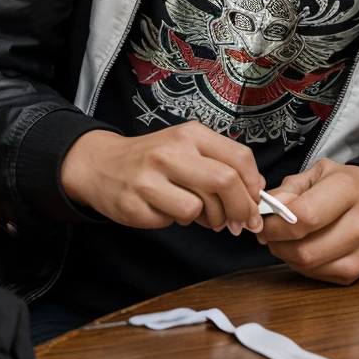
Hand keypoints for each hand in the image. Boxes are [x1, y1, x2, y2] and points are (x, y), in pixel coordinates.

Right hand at [60, 121, 264, 232]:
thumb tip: (256, 191)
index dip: (253, 186)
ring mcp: (151, 177)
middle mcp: (171, 151)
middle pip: (225, 181)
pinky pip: (172, 220)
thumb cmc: (154, 159)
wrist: (102, 164)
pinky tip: (167, 209)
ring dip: (206, 219)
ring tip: (197, 212)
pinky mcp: (135, 204)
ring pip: (199, 207)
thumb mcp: (188, 149)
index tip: (255, 203)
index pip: (239, 158)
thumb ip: (222, 164)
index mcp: (191, 134)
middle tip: (240, 223)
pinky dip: (177, 221)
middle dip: (240, 209)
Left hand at [256, 159, 358, 284]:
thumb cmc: (344, 184)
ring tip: (283, 240)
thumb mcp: (318, 173)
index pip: (304, 217)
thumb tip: (265, 209)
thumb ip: (289, 189)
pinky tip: (302, 249)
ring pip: (310, 266)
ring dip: (286, 256)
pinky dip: (303, 266)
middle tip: (268, 234)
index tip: (263, 221)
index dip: (276, 224)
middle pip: (305, 249)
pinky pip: (320, 275)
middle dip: (277, 244)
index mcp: (347, 190)